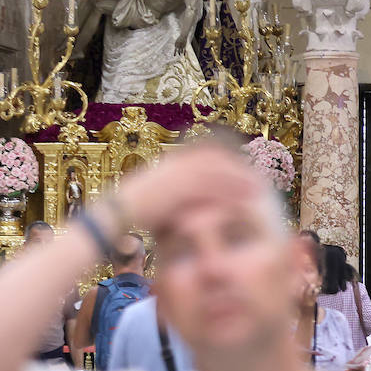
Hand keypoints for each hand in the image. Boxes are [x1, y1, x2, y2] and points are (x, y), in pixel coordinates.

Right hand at [107, 143, 263, 235]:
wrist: (112, 216)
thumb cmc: (131, 211)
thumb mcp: (155, 195)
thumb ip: (174, 191)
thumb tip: (189, 198)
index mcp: (171, 162)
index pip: (205, 154)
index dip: (226, 160)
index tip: (241, 168)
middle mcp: (176, 164)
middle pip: (216, 160)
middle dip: (237, 168)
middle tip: (257, 178)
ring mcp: (178, 175)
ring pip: (218, 173)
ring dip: (240, 181)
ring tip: (258, 189)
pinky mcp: (180, 190)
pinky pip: (213, 189)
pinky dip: (231, 194)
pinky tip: (246, 202)